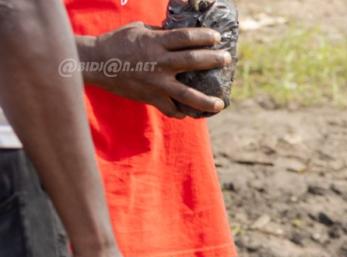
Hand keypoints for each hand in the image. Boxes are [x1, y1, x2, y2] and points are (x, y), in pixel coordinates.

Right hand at [84, 22, 229, 116]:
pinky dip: (181, 112)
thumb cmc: (117, 42)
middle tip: (227, 59)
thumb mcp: (139, 30)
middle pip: (194, 61)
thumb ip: (161, 33)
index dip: (204, 37)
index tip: (217, 37)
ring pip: (188, 94)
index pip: (186, 38)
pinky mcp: (150, 97)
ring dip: (206, 100)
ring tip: (219, 104)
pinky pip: (171, 109)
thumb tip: (182, 35)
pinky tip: (190, 113)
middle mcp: (159, 63)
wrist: (96, 63)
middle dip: (214, 60)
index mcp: (156, 43)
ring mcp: (156, 83)